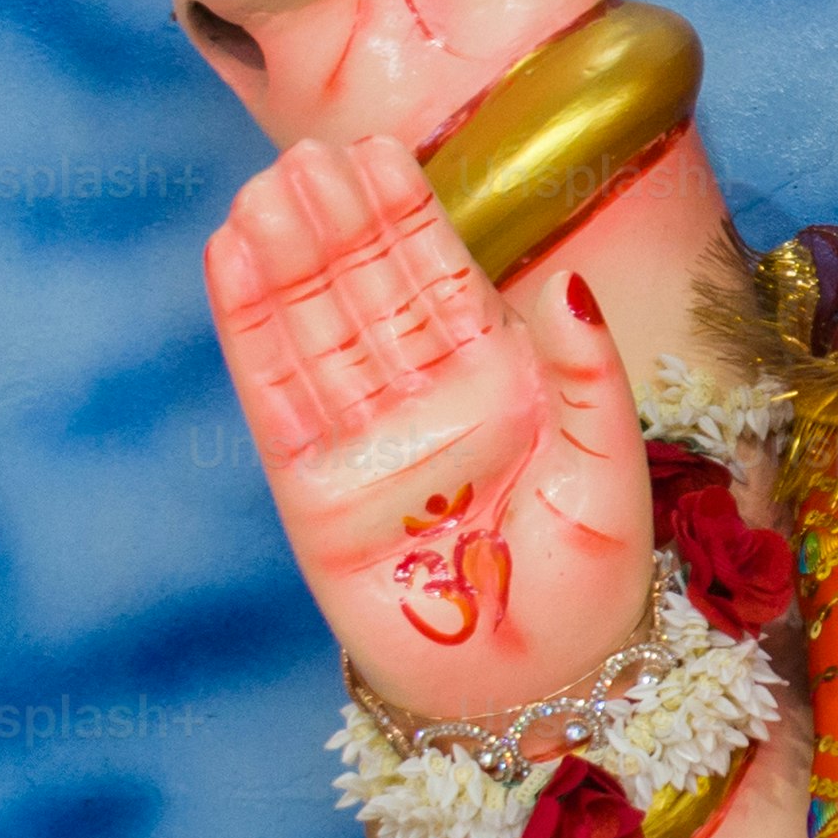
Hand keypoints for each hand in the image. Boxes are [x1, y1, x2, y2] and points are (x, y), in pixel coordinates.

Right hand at [207, 134, 656, 718]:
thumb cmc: (587, 583)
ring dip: (286, 259)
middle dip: (337, 223)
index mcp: (499, 379)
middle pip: (368, 289)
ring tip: (263, 190)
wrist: (535, 687)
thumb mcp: (607, 466)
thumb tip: (565, 277)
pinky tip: (230, 260)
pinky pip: (274, 394)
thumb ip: (587, 372)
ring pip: (315, 328)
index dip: (406, 215)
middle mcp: (425, 398)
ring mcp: (364, 438)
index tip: (374, 150)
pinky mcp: (312, 487)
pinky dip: (249, 328)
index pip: (439, 278)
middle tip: (305, 155)